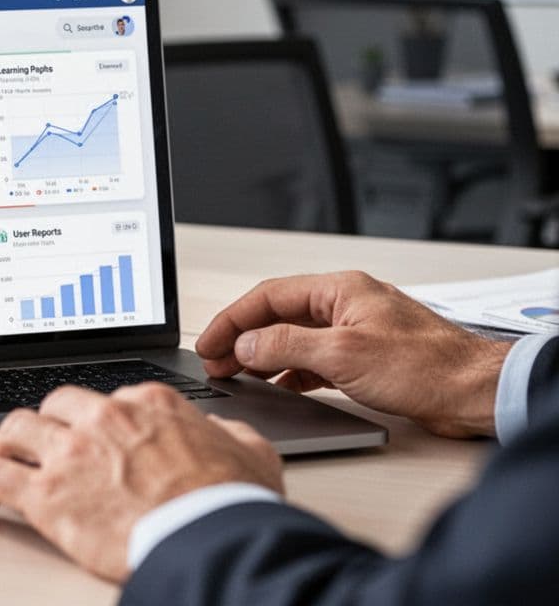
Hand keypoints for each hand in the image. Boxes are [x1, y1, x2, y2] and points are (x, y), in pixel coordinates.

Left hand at [0, 383, 282, 582]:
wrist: (209, 539)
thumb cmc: (230, 503)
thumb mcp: (251, 452)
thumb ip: (229, 434)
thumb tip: (224, 433)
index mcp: (148, 403)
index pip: (109, 399)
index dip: (98, 419)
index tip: (93, 434)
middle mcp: (104, 418)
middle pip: (56, 405)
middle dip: (48, 421)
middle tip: (43, 440)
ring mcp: (70, 454)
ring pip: (16, 430)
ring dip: (5, 444)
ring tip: (0, 458)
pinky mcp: (46, 494)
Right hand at [195, 271, 512, 437]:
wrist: (474, 392)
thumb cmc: (426, 366)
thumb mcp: (344, 354)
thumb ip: (287, 345)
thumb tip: (246, 344)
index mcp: (339, 290)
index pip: (268, 296)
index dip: (231, 320)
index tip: (208, 343)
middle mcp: (345, 304)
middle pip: (277, 315)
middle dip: (241, 338)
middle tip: (215, 362)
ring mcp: (354, 330)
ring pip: (293, 337)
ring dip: (262, 355)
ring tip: (237, 374)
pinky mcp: (364, 357)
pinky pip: (312, 358)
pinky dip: (288, 371)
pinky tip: (277, 385)